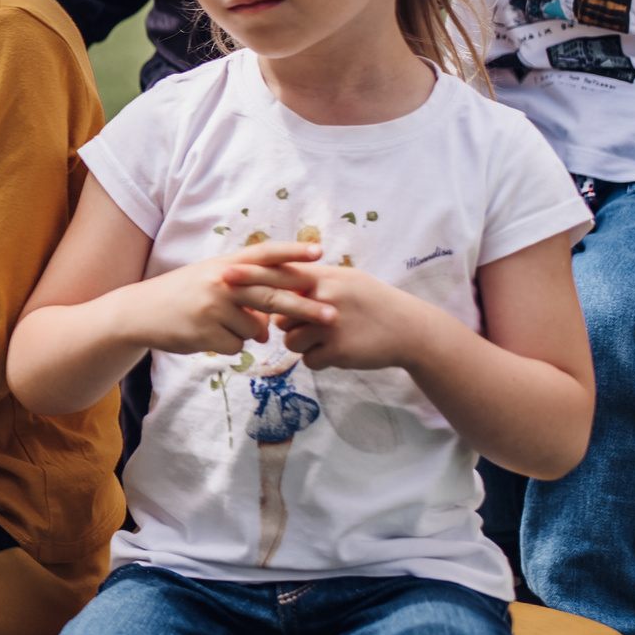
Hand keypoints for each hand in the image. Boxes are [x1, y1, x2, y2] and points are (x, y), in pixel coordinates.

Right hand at [114, 241, 326, 356]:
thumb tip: (272, 320)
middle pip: (273, 295)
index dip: (292, 252)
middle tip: (332, 317)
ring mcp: (213, 306)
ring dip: (245, 333)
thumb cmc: (182, 295)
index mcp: (225, 264)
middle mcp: (221, 281)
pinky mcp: (206, 331)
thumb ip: (245, 289)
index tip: (319, 252)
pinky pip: (237, 346)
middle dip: (305, 308)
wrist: (140, 312)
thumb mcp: (212, 279)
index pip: (264, 254)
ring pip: (256, 329)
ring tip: (216, 324)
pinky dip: (227, 345)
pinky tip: (205, 335)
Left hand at [227, 258, 444, 373]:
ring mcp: (331, 326)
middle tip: (286, 320)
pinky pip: (309, 359)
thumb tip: (279, 284)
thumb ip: (313, 281)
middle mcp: (326, 299)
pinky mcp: (338, 351)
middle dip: (276, 319)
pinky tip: (340, 351)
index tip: (225, 275)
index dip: (251, 275)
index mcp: (326, 278)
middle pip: (279, 312)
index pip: (281, 274)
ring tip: (332, 336)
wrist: (410, 331)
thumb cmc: (373, 303)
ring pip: (290, 340)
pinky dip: (320, 358)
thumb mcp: (346, 281)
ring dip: (304, 342)